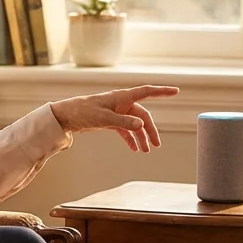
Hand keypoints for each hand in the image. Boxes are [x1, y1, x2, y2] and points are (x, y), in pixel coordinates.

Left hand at [49, 85, 179, 151]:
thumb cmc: (83, 112)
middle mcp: (121, 103)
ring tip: (145, 151)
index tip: (175, 91)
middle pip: (142, 116)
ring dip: (141, 137)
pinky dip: (130, 139)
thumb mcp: (104, 118)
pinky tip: (134, 148)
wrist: (66, 116)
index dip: (161, 91)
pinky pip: (125, 130)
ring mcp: (116, 112)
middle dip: (150, 130)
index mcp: (122, 97)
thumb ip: (123, 122)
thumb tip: (141, 126)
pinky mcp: (110, 121)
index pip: (146, 92)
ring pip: (134, 125)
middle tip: (156, 145)